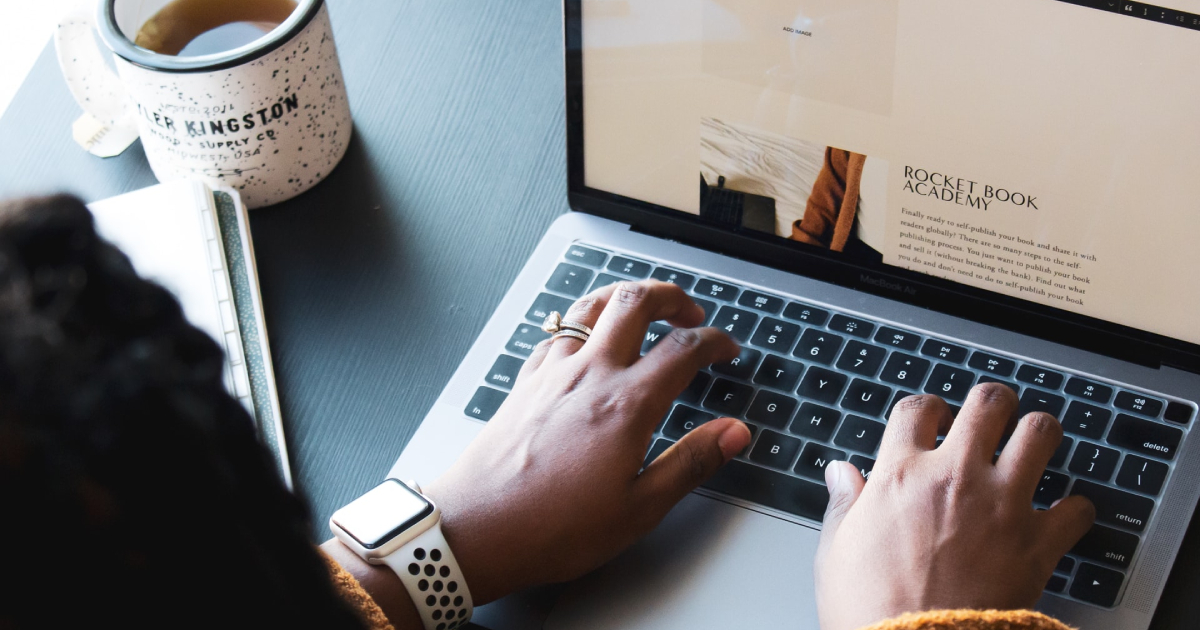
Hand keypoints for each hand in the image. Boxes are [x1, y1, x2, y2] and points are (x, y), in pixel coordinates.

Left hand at [424, 280, 752, 603]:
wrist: (475, 530)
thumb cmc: (552, 528)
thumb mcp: (639, 508)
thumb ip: (691, 463)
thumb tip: (733, 434)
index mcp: (626, 404)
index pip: (683, 348)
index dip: (714, 340)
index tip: (726, 348)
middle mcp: (589, 375)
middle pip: (635, 303)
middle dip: (670, 296)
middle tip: (689, 310)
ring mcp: (551, 374)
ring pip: (590, 307)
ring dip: (623, 298)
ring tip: (641, 308)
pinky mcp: (524, 384)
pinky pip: (556, 334)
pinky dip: (580, 325)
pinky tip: (583, 342)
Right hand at [814, 384, 1095, 629]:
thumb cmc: (870, 609)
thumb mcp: (836, 553)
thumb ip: (843, 505)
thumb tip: (840, 473)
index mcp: (901, 475)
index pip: (918, 408)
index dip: (927, 408)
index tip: (931, 421)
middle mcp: (956, 477)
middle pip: (988, 403)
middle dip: (992, 404)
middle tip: (991, 417)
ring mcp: (1002, 505)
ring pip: (1040, 433)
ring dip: (1038, 435)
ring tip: (1032, 445)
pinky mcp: (1038, 543)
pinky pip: (1077, 508)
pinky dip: (1074, 510)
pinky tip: (1062, 515)